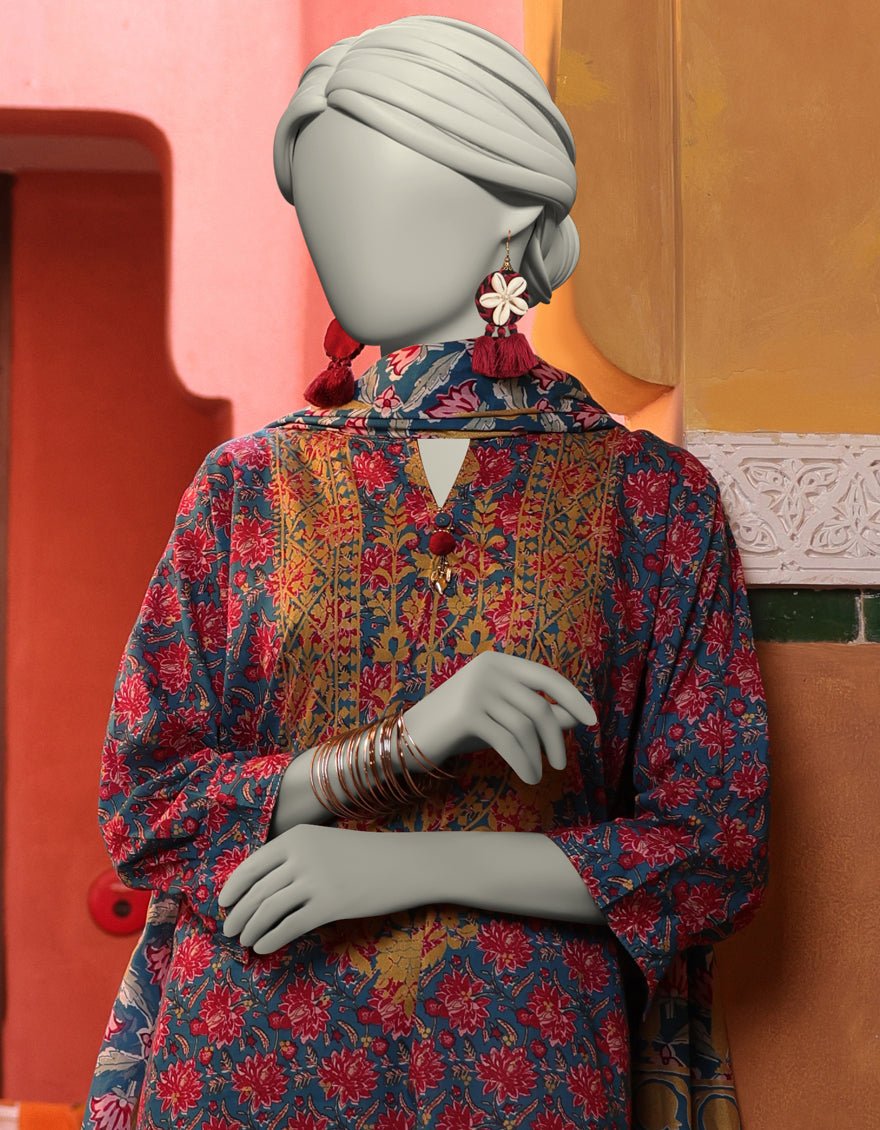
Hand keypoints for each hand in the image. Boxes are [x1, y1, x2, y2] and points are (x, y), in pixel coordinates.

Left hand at [217, 824, 401, 952]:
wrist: (404, 863)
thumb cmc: (365, 856)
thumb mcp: (324, 844)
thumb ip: (295, 858)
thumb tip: (261, 887)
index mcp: (296, 837)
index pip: (252, 864)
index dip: (233, 887)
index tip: (223, 904)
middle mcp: (301, 855)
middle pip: (257, 890)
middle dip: (238, 914)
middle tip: (229, 930)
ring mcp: (316, 880)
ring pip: (268, 909)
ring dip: (251, 928)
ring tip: (245, 941)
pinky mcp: (330, 905)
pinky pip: (289, 926)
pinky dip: (271, 939)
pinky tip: (264, 948)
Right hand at [403, 650, 597, 786]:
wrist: (410, 737)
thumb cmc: (461, 727)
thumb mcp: (502, 716)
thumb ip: (535, 712)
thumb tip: (574, 719)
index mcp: (498, 662)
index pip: (547, 677)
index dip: (573, 698)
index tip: (592, 721)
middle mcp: (488, 669)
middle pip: (539, 705)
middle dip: (555, 738)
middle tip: (560, 764)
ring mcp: (476, 689)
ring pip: (525, 726)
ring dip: (538, 755)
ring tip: (539, 774)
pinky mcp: (466, 713)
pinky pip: (508, 741)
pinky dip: (523, 762)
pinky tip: (528, 776)